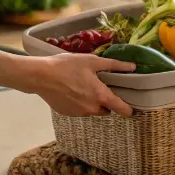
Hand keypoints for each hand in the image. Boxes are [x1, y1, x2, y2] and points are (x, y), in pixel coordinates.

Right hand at [16, 54, 135, 116]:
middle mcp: (92, 109)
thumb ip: (114, 65)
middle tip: (101, 86)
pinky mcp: (68, 114)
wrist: (40, 76)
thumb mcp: (92, 61)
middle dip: (107, 100)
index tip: (133, 105)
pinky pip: (80, 110)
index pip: (123, 110)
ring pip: (93, 110)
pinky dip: (80, 102)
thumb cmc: (67, 66)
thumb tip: (132, 67)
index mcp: (101, 97)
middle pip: (107, 109)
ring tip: (84, 85)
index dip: (130, 109)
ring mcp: (79, 113)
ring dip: (93, 101)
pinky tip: (72, 90)